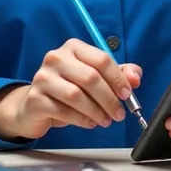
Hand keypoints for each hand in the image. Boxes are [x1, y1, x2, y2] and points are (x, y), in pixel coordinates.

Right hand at [0, 39, 141, 140]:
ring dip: (97, 111)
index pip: (101, 59)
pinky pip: (64, 111)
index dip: (118, 78)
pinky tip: (90, 122)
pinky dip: (82, 120)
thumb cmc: (68, 88)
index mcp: (73, 47)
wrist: (35, 105)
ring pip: (77, 96)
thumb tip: (135, 77)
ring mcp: (43, 77)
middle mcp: (56, 58)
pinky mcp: (35, 99)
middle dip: (109, 99)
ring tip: (106, 120)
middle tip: (119, 114)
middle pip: (90, 77)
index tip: (127, 94)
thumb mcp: (94, 78)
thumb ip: (118, 74)